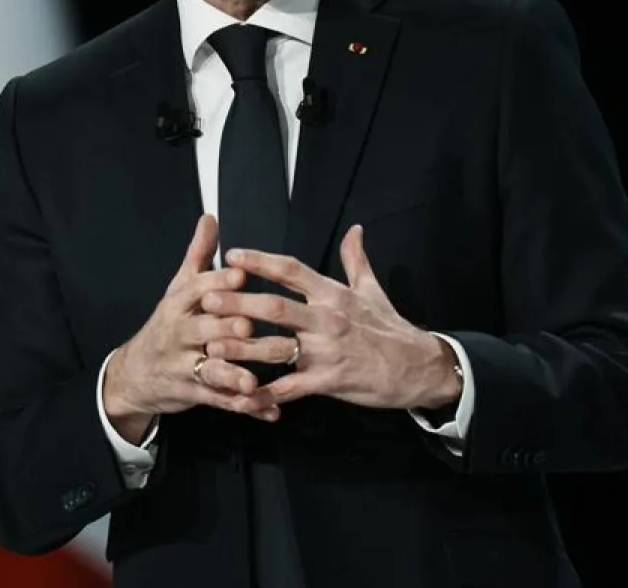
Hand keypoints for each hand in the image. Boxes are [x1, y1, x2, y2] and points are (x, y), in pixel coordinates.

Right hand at [103, 215, 280, 441]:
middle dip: (230, 330)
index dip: (217, 283)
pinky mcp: (191, 392)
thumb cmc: (168, 325)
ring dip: (235, 374)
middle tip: (254, 327)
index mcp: (178, 304)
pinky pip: (219, 400)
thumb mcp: (178, 288)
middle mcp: (178, 333)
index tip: (241, 276)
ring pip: (211, 369)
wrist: (135, 373)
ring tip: (257, 380)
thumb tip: (210, 218)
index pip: (196, 289)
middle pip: (205, 330)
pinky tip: (268, 408)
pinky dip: (243, 405)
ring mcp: (183, 365)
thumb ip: (199, 256)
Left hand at [201, 225, 461, 410]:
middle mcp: (327, 319)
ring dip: (242, 347)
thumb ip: (356, 260)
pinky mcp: (331, 381)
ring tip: (212, 345)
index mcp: (333, 294)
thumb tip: (355, 230)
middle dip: (239, 302)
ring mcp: (328, 351)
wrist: (420, 367)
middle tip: (207, 297)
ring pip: (277, 347)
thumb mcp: (373, 291)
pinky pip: (292, 387)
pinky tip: (243, 396)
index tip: (231, 255)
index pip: (291, 270)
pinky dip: (266, 393)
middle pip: (276, 306)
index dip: (260, 261)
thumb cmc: (391, 329)